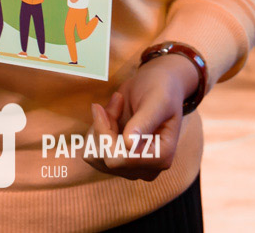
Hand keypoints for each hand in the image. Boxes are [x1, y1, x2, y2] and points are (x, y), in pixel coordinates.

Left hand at [87, 54, 197, 180]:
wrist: (158, 85)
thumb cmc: (161, 89)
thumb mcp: (158, 100)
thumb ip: (145, 121)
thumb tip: (129, 144)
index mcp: (162, 156)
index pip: (124, 158)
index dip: (106, 135)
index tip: (100, 107)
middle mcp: (147, 169)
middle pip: (107, 159)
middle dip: (103, 128)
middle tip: (115, 102)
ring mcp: (132, 168)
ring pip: (96, 158)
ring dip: (98, 129)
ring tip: (114, 108)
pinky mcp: (118, 162)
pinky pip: (92, 153)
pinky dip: (95, 132)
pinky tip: (110, 116)